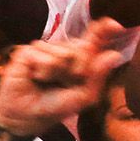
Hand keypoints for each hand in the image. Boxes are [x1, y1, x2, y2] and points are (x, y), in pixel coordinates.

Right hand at [0, 19, 124, 136]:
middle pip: (82, 49)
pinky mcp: (29, 51)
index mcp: (78, 60)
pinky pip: (47, 59)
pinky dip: (44, 73)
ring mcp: (46, 49)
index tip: (115, 25)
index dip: (103, 31)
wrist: (24, 115)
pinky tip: (36, 77)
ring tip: (47, 82)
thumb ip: (97, 77)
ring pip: (65, 54)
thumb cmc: (52, 106)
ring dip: (59, 74)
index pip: (92, 41)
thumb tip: (114, 55)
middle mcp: (62, 50)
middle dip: (79, 69)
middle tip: (64, 83)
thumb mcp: (81, 97)